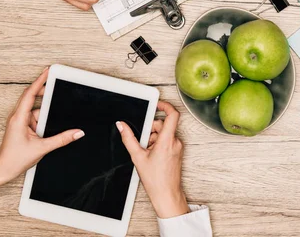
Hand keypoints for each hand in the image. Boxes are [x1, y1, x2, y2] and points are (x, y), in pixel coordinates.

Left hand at [0, 68, 83, 186]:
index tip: (48, 71)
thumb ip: (61, 139)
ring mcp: (20, 121)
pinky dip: (44, 120)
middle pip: (33, 97)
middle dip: (46, 91)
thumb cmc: (15, 159)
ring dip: (46, 113)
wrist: (3, 169)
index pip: (30, 94)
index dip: (40, 81)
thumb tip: (77, 132)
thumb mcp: (42, 148)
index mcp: (19, 118)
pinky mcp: (23, 126)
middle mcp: (18, 117)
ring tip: (49, 124)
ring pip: (37, 110)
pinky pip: (36, 118)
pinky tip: (49, 127)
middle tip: (57, 84)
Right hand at [116, 101, 188, 218]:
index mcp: (167, 141)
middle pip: (163, 125)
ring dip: (153, 138)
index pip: (172, 115)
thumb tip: (121, 126)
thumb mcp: (137, 157)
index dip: (165, 106)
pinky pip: (167, 141)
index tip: (156, 104)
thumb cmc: (155, 179)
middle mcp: (175, 142)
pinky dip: (158, 144)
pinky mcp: (177, 151)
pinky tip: (152, 155)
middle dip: (151, 129)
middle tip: (142, 141)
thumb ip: (128, 138)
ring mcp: (178, 147)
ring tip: (146, 152)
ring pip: (164, 133)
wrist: (167, 194)